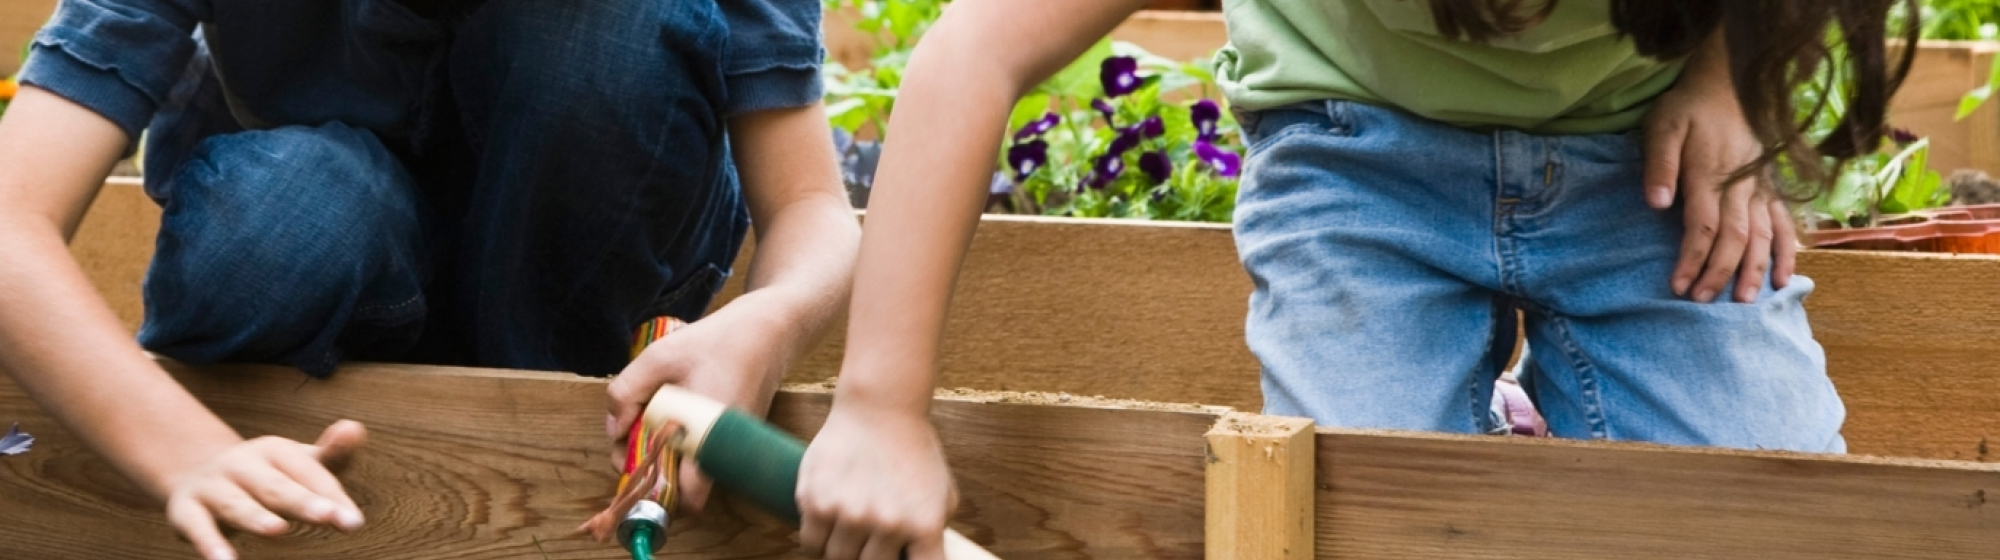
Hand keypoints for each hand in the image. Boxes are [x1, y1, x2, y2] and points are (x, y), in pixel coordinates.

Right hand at [165, 420, 366, 559]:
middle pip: (276, 486)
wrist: (197, 473)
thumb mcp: (298, 463)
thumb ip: (331, 455)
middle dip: (301, 501)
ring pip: (236, 503)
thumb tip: (355, 429)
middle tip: (327, 517)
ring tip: (277, 530)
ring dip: (255, 517)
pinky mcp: (186, 509)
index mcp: (275, 450)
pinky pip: (197, 527)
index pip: (309, 473)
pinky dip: (209, 544)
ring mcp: (213, 486)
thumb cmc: (266, 475)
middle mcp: (242, 464)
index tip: (352, 521)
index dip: (331, 496)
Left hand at [606, 312, 784, 512]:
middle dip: (653, 468)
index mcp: (708, 437)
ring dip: (667, 452)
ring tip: (651, 419)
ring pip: (693, 468)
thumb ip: (627, 392)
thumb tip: (615, 430)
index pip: (689, 497)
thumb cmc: (717, 341)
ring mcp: (735, 445)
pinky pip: (705, 451)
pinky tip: (674, 411)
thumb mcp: (659, 357)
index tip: (634, 465)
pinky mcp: (738, 436)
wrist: (768, 329)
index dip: (657, 492)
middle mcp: (726, 450)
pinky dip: (684, 440)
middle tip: (632, 436)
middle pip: (686, 487)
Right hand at [797, 405, 957, 559]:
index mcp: (924, 525)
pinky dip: (816, 541)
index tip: (898, 558)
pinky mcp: (817, 502)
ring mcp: (850, 515)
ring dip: (841, 549)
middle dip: (868, 557)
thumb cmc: (913, 451)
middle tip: (868, 541)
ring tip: (847, 531)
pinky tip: (826, 527)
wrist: (880, 408)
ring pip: (837, 558)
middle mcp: (888, 524)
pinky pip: (811, 543)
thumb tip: (918, 559)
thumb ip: (934, 531)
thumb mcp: (941, 493)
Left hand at [1643, 82, 1797, 303]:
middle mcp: (1741, 185)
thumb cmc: (1688, 109)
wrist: (1728, 84)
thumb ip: (1659, 164)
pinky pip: (1785, 223)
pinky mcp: (1771, 187)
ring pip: (1763, 235)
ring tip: (1746, 301)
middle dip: (1720, 272)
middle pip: (1735, 238)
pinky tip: (1784, 279)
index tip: (1679, 286)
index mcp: (1710, 174)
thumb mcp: (1662, 126)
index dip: (1692, 259)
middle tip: (1702, 301)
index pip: (1703, 227)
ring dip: (1755, 269)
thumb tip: (1655, 202)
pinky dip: (1787, 251)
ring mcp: (1761, 188)